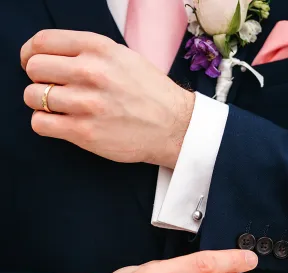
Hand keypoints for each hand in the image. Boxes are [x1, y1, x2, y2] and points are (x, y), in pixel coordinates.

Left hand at [21, 30, 194, 168]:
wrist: (174, 126)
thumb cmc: (152, 94)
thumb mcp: (126, 58)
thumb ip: (91, 53)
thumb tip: (59, 58)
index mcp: (100, 49)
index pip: (43, 42)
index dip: (32, 53)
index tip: (34, 63)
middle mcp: (91, 72)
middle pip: (34, 68)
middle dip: (38, 78)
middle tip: (51, 88)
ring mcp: (87, 104)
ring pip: (33, 97)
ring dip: (41, 103)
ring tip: (60, 108)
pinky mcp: (85, 132)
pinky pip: (40, 124)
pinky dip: (44, 123)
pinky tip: (59, 123)